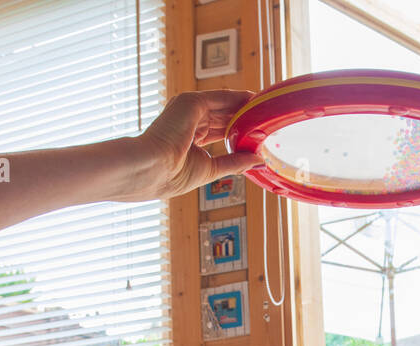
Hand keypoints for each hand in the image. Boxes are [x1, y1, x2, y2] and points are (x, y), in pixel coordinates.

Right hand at [135, 91, 261, 199]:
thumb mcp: (211, 167)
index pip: (218, 129)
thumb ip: (235, 162)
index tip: (258, 132)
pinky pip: (222, 97)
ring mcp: (188, 108)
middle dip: (245, 116)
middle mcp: (187, 119)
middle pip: (223, 115)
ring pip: (224, 104)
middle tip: (268, 117)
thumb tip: (258, 160)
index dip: (238, 130)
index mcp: (187, 136)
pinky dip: (240, 98)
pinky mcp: (191, 102)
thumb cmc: (171, 175)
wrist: (150, 170)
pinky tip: (256, 100)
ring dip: (246, 106)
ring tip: (267, 108)